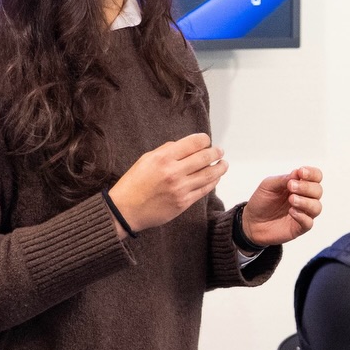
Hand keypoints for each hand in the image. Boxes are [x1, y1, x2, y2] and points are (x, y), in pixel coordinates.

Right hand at [108, 133, 225, 235]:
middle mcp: (173, 172)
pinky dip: (213, 182)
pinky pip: (204, 190)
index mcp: (163, 158)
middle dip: (216, 152)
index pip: (193, 143)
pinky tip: (215, 178)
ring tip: (224, 164)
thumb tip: (185, 145)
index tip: (207, 140)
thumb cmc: (134, 183)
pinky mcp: (184, 202)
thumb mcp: (146, 159)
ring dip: (220, 168)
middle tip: (220, 151)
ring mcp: (180, 188)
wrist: (125, 210)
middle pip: (205, 158)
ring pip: (209, 175)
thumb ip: (166, 150)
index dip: (204, 140)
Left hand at [242, 166, 323, 245]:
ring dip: (305, 201)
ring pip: (317, 207)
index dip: (312, 173)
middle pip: (318, 190)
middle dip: (306, 187)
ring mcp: (303, 213)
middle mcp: (305, 198)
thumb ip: (283, 179)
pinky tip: (291, 212)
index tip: (301, 172)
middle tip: (291, 186)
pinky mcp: (299, 227)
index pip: (316, 177)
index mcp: (299, 185)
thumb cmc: (261, 202)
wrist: (251, 222)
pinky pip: (309, 222)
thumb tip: (297, 173)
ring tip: (291, 200)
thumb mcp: (268, 185)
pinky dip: (302, 216)